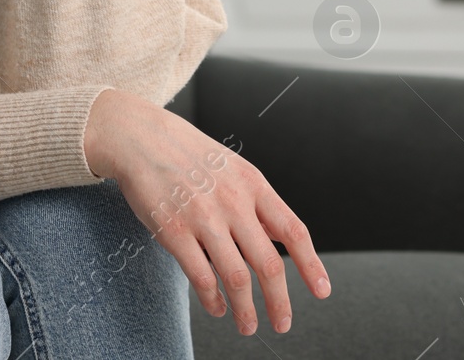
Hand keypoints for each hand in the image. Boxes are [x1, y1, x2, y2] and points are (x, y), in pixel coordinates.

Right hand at [83, 88, 331, 335]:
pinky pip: (201, 277)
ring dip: (246, 310)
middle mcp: (233, 202)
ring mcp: (203, 218)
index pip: (293, 230)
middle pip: (269, 263)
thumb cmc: (189, 155)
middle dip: (280, 302)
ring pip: (237, 277)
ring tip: (248, 325)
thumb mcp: (234, 169)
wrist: (142, 138)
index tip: (321, 290)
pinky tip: (217, 307)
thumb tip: (283, 238)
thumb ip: (258, 203)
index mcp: (253, 184)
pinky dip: (213, 300)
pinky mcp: (174, 231)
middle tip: (283, 323)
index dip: (311, 264)